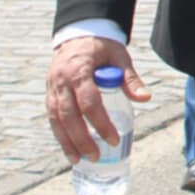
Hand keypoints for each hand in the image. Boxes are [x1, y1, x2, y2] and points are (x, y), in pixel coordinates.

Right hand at [46, 37, 150, 162]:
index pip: (89, 102)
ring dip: (66, 142)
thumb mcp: (119, 57)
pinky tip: (69, 149)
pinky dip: (59, 135)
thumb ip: (130, 78)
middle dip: (81, 139)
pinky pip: (52, 117)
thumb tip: (145, 98)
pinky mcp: (49, 94)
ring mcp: (52, 88)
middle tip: (96, 156)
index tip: (114, 138)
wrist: (78, 35)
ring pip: (56, 119)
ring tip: (79, 160)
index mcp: (79, 71)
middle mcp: (61, 81)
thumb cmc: (101, 47)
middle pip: (68, 115)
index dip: (101, 123)